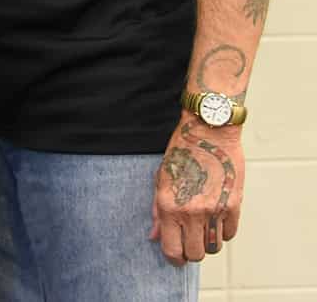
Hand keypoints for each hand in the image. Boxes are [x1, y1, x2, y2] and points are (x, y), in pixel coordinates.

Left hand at [151, 116, 243, 263]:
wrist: (208, 132)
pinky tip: (216, 219)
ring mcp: (214, 210)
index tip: (176, 256)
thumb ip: (157, 211)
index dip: (174, 258)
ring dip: (208, 242)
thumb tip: (155, 236)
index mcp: (169, 205)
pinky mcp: (234, 206)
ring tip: (202, 228)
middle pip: (195, 254)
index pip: (172, 249)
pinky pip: (230, 234)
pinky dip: (223, 232)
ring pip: (214, 247)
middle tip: (189, 242)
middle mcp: (191, 212)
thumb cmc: (182, 151)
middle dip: (191, 252)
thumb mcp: (161, 179)